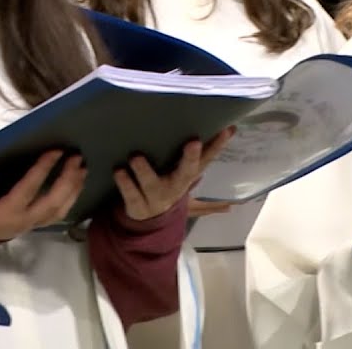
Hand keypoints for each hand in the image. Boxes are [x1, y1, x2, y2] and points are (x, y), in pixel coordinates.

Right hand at [0, 150, 86, 240]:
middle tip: (76, 158)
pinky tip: (77, 183)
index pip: (28, 190)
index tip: (55, 152)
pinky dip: (71, 198)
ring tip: (82, 168)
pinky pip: (58, 213)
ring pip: (60, 209)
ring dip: (74, 189)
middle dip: (67, 180)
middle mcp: (24, 220)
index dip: (42, 170)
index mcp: (5, 214)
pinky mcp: (36, 223)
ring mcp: (32, 223)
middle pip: (52, 202)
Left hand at [115, 128, 234, 220]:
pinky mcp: (138, 205)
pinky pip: (131, 195)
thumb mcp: (186, 175)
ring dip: (145, 171)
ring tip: (136, 156)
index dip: (218, 144)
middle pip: (186, 172)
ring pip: (152, 184)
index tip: (228, 128)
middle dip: (191, 158)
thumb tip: (233, 129)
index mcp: (188, 175)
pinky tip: (119, 170)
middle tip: (194, 142)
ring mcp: (157, 197)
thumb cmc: (168, 186)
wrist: (150, 223)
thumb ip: (204, 155)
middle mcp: (176, 185)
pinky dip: (125, 183)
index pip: (207, 158)